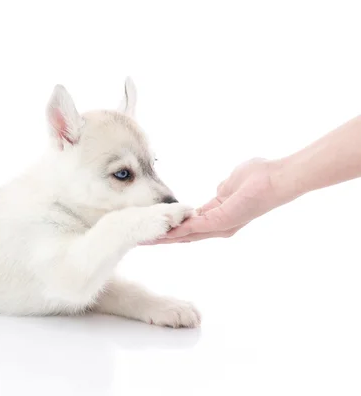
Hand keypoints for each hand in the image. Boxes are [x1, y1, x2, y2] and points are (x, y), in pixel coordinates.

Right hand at [144, 158, 283, 243]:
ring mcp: (220, 225)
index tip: (155, 228)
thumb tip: (219, 191)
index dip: (172, 228)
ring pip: (186, 235)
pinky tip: (161, 234)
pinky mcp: (220, 221)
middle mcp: (219, 226)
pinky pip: (193, 228)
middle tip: (142, 240)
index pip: (190, 226)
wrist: (276, 178)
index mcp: (219, 216)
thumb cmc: (259, 177)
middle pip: (185, 235)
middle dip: (163, 238)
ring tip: (145, 240)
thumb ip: (222, 190)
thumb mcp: (231, 183)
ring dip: (165, 238)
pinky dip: (176, 231)